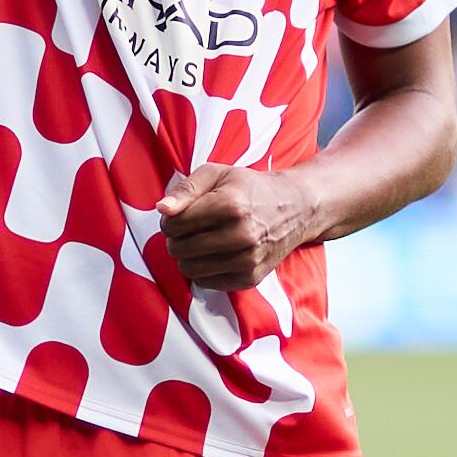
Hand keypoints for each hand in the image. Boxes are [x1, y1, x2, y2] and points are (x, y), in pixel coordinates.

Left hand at [156, 161, 320, 291]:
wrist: (295, 208)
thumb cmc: (249, 188)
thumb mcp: (217, 174)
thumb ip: (186, 189)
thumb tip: (162, 209)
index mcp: (230, 205)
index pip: (174, 224)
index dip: (169, 219)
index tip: (181, 214)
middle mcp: (241, 234)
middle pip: (179, 248)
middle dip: (176, 239)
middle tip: (190, 228)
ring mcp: (248, 259)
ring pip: (189, 269)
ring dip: (187, 256)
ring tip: (201, 240)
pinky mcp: (251, 277)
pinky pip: (206, 283)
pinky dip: (203, 270)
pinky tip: (215, 254)